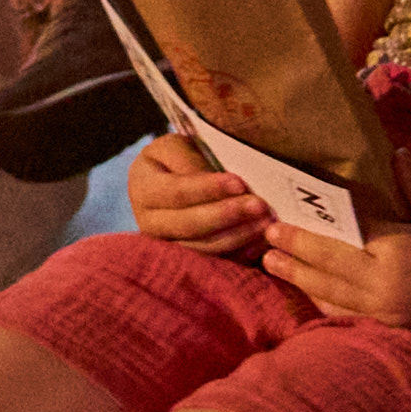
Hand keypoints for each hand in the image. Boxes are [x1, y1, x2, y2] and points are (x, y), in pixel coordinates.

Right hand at [122, 130, 270, 259]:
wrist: (174, 180)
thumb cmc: (180, 158)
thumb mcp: (179, 146)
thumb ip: (192, 160)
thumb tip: (219, 182)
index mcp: (144, 188)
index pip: (176, 192)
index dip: (208, 189)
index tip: (240, 183)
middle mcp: (149, 223)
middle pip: (188, 225)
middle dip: (227, 215)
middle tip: (260, 206)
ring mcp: (167, 247)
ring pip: (202, 249)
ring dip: (238, 237)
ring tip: (267, 224)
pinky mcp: (187, 262)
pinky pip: (215, 264)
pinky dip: (240, 254)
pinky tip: (262, 243)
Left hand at [262, 210, 410, 332]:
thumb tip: (398, 152)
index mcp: (394, 251)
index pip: (338, 237)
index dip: (304, 228)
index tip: (279, 215)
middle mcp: (382, 283)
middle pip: (324, 267)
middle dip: (292, 252)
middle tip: (265, 236)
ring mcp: (385, 309)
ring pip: (329, 294)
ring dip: (299, 278)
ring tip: (272, 264)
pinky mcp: (392, 324)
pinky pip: (347, 312)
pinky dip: (324, 300)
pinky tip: (309, 290)